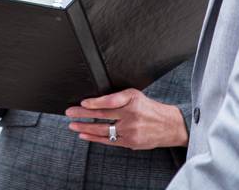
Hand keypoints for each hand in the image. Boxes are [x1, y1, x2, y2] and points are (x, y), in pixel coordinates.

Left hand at [65, 88, 188, 149]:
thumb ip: (118, 96)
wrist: (169, 126)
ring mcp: (130, 131)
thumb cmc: (149, 108)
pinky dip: (95, 138)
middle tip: (70, 112)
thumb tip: (95, 100)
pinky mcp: (130, 142)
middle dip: (83, 114)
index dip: (95, 102)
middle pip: (103, 115)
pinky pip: (109, 141)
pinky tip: (84, 135)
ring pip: (104, 130)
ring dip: (85, 128)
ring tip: (73, 125)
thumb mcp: (135, 95)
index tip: (83, 102)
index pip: (110, 102)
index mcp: (132, 101)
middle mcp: (131, 116)